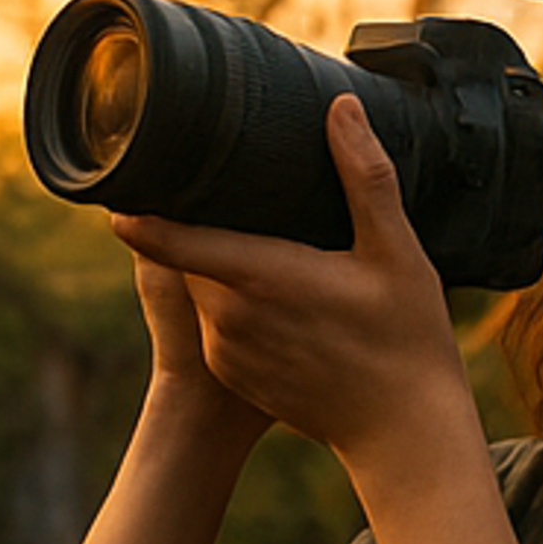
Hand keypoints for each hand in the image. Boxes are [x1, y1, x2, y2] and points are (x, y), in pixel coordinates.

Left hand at [110, 97, 469, 479]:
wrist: (405, 432)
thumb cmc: (408, 340)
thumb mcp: (397, 252)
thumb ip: (364, 177)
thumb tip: (340, 110)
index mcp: (257, 275)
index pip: (162, 233)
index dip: (140, 201)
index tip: (135, 171)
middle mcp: (227, 314)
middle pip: (192, 251)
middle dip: (212, 225)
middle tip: (254, 203)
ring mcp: (226, 349)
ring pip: (206, 286)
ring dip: (230, 269)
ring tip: (283, 254)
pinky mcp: (233, 373)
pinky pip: (221, 323)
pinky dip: (242, 307)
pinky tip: (292, 307)